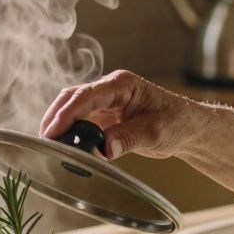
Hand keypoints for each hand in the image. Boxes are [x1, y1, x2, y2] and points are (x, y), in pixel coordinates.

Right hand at [39, 70, 206, 159]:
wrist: (189, 128)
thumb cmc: (179, 122)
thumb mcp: (157, 132)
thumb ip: (130, 138)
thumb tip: (104, 149)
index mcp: (123, 84)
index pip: (87, 95)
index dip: (67, 113)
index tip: (54, 131)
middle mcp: (110, 89)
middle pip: (73, 97)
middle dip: (55, 117)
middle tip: (45, 141)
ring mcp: (106, 103)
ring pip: (73, 108)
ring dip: (59, 124)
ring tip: (49, 146)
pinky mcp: (105, 117)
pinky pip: (81, 122)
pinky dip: (70, 133)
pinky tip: (64, 147)